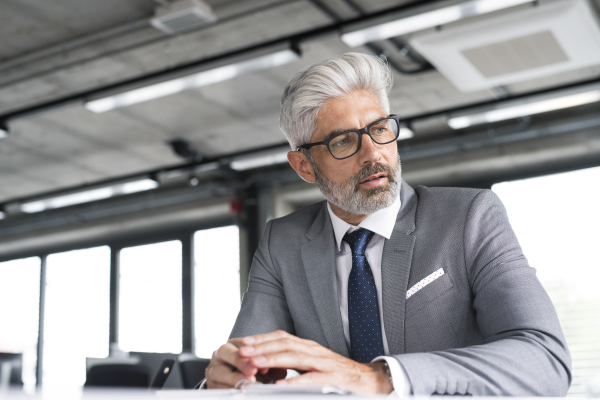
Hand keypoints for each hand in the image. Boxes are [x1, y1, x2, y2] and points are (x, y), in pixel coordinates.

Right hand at [205, 338, 286, 387]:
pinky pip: (216, 387)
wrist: (238, 385)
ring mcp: (213, 369)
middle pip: (224, 351)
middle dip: (239, 361)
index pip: (241, 343)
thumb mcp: (263, 366)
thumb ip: (270, 365)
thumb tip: (281, 370)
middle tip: (253, 370)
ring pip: (218, 371)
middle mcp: (220, 355)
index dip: (251, 352)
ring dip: (234, 378)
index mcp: (233, 345)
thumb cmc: (254, 373)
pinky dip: (228, 389)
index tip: (261, 361)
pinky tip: (239, 391)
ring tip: (248, 383)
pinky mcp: (211, 385)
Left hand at [238, 330, 392, 394]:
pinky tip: (281, 385)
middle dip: (262, 347)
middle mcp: (315, 351)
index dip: (262, 339)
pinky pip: (312, 378)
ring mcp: (325, 363)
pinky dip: (295, 381)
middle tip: (243, 352)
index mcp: (309, 347)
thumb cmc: (337, 374)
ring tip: (257, 364)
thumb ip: (293, 363)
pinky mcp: (334, 378)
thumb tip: (265, 364)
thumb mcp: (313, 365)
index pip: (282, 337)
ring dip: (274, 359)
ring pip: (296, 357)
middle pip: (285, 343)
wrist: (368, 380)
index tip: (244, 343)